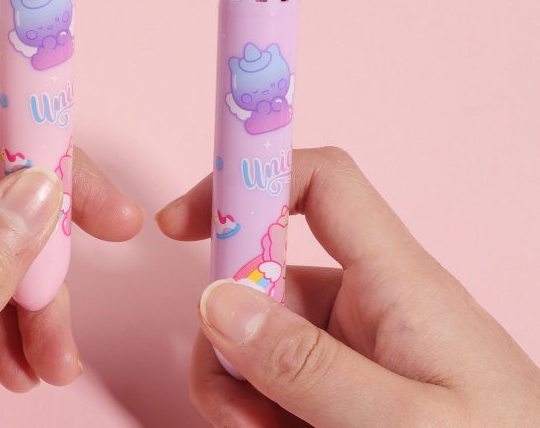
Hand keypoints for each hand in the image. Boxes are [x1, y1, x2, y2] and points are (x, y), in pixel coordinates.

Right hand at [157, 147, 539, 426]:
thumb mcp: (401, 424)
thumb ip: (306, 366)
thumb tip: (215, 301)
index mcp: (398, 280)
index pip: (321, 182)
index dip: (249, 180)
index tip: (183, 225)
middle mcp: (375, 301)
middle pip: (270, 275)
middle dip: (229, 330)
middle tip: (227, 400)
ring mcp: (364, 347)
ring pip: (268, 336)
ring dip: (243, 385)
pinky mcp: (358, 387)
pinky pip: (289, 379)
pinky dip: (266, 408)